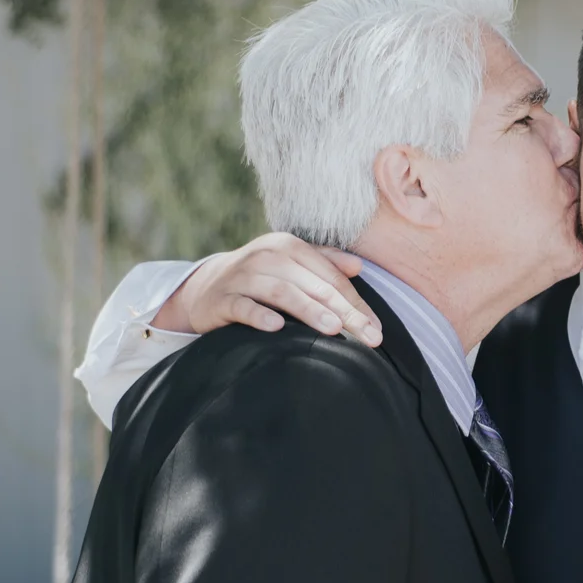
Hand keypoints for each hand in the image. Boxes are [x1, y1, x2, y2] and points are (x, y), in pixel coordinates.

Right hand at [155, 233, 380, 346]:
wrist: (205, 287)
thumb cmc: (260, 278)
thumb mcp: (291, 265)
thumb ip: (324, 262)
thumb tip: (358, 266)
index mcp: (289, 246)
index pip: (331, 276)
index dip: (356, 302)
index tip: (377, 328)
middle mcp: (267, 256)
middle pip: (313, 285)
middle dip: (344, 311)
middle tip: (368, 336)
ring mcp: (243, 276)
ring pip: (281, 292)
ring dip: (308, 310)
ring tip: (333, 329)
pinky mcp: (222, 298)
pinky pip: (243, 307)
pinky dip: (259, 316)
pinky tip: (276, 328)